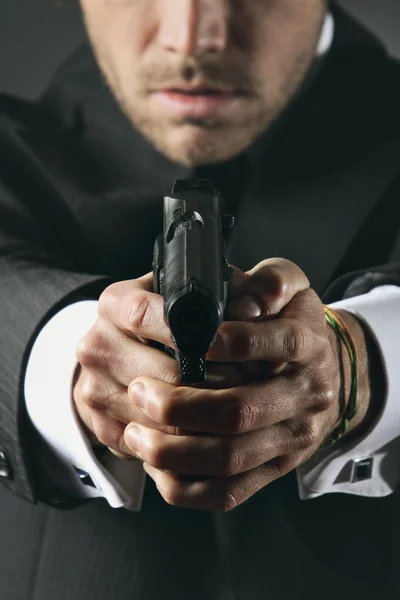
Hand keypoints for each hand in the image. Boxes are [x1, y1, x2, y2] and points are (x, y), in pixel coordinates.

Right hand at [74, 274, 250, 457]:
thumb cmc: (165, 319)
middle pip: (161, 375)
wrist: (117, 353)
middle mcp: (97, 346)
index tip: (231, 346)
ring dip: (206, 417)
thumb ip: (219, 293)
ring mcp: (94, 390)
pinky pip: (153, 444)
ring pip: (161, 417)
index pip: (146, 315)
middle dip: (215, 382)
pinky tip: (211, 428)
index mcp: (114, 304)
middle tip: (252, 384)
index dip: (193, 334)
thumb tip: (253, 312)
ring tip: (239, 405)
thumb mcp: (186, 292)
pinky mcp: (102, 427)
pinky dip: (187, 441)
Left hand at [123, 259, 372, 510]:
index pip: (278, 342)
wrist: (323, 373)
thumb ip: (271, 281)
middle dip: (181, 405)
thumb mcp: (289, 286)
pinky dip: (186, 485)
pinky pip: (228, 493)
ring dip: (175, 450)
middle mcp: (307, 394)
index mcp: (309, 343)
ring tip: (135, 431)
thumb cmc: (290, 322)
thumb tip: (243, 304)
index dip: (233, 342)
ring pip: (230, 459)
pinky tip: (155, 465)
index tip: (189, 339)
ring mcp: (291, 439)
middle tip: (140, 390)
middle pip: (241, 411)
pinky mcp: (273, 470)